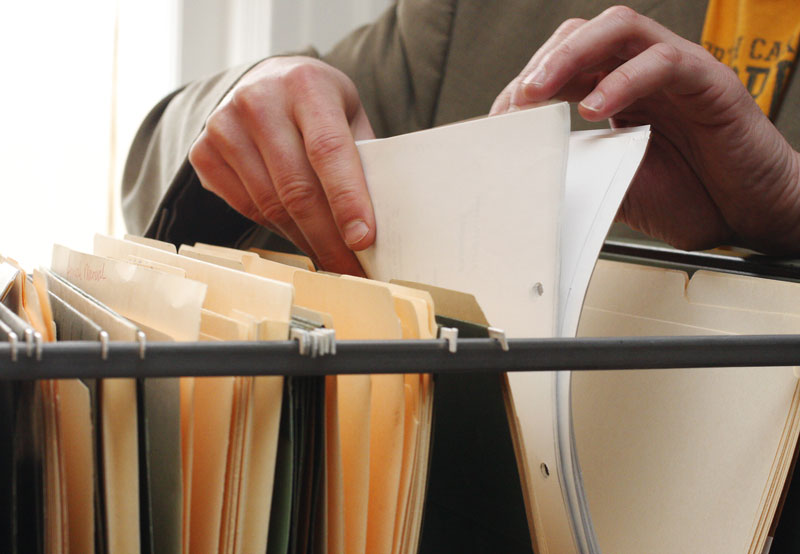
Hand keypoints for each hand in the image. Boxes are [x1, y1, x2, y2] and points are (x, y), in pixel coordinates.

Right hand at [189, 56, 375, 274]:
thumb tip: (382, 222)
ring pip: (270, 204)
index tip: (362, 240)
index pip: (328, 150)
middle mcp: (258, 100)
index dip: (346, 199)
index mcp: (305, 84)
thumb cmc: (318, 105)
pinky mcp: (204, 153)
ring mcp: (223, 126)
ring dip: (305, 241)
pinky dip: (278, 231)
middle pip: (296, 187)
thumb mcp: (348, 114)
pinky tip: (301, 239)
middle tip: (351, 271)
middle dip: (328, 238)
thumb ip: (363, 156)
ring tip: (331, 262)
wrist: (264, 82)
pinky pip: (247, 208)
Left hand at [491, 6, 799, 253]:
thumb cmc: (692, 199)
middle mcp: (643, 74)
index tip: (498, 121)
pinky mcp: (710, 82)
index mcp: (618, 94)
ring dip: (570, 56)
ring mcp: (676, 72)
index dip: (524, 88)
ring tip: (539, 90)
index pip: (562, 70)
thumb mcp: (616, 185)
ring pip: (619, 29)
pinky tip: (597, 108)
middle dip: (539, 65)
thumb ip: (579, 167)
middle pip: (582, 36)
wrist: (750, 217)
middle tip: (513, 103)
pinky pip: (664, 62)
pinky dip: (624, 80)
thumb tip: (527, 168)